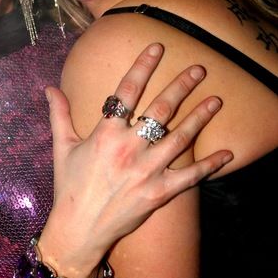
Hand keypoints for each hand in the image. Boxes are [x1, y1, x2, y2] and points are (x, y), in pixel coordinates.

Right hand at [42, 43, 232, 275]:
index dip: (143, 67)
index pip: (127, 91)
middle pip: (160, 109)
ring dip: (200, 117)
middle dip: (182, 86)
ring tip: (217, 99)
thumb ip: (60, 115)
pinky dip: (209, 165)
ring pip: (180, 138)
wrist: (79, 230)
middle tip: (199, 69)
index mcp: (105, 134)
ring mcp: (146, 171)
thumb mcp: (63, 148)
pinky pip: (189, 177)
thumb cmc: (69, 187)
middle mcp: (128, 148)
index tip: (158, 48)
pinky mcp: (159, 193)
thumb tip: (50, 88)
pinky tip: (227, 153)